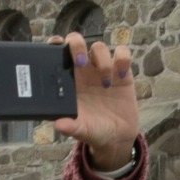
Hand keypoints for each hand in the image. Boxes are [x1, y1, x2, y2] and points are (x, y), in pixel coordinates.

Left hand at [51, 35, 139, 173]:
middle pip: (77, 43)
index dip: (56, 44)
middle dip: (78, 46)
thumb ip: (71, 127)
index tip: (56, 45)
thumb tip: (58, 124)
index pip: (58, 54)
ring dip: (102, 60)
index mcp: (69, 80)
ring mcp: (103, 69)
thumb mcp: (82, 130)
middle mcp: (85, 71)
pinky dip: (123, 59)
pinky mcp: (123, 72)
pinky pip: (123, 55)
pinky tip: (121, 76)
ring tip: (106, 84)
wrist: (118, 136)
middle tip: (82, 63)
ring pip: (99, 47)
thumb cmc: (94, 130)